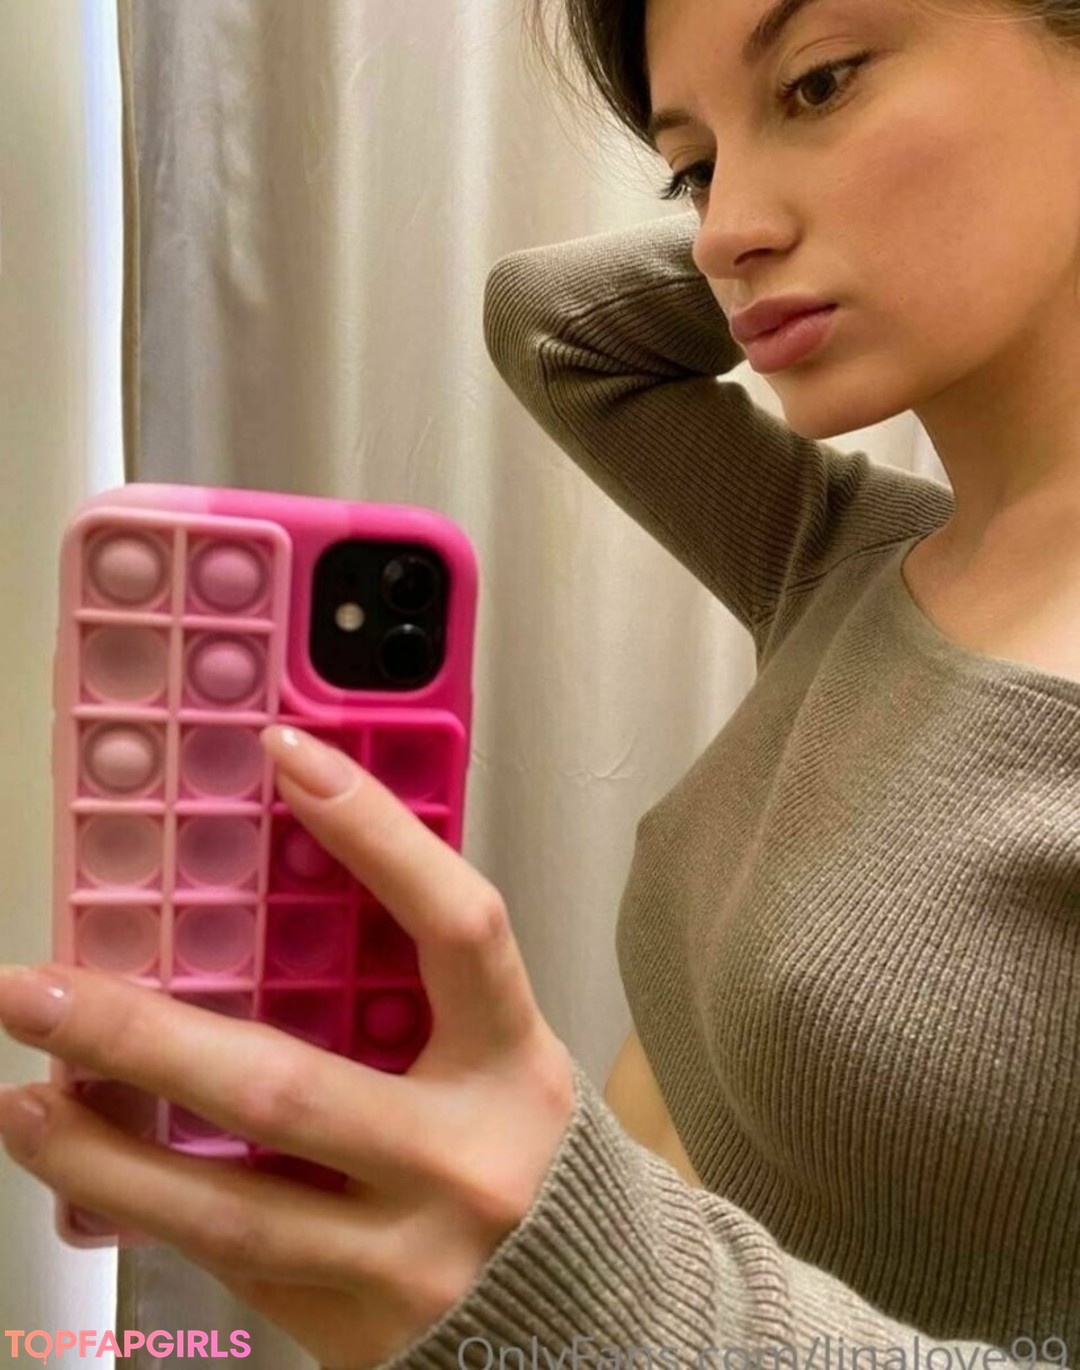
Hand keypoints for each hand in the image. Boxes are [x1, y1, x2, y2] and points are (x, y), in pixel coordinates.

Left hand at [0, 724, 575, 1369]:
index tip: (287, 755)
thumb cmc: (521, 1154)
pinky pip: (233, 1262)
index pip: (458, 926)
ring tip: (25, 1102)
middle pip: (287, 1085)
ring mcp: (408, 1259)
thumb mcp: (499, 1062)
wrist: (588, 1317)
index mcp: (514, 1064)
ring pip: (228, 1206)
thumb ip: (411, 998)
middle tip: (39, 987)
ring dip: (104, 1155)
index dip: (378, 834)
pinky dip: (149, 1213)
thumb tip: (278, 912)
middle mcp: (467, 1161)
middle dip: (143, 1037)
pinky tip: (89, 1174)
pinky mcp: (357, 1329)